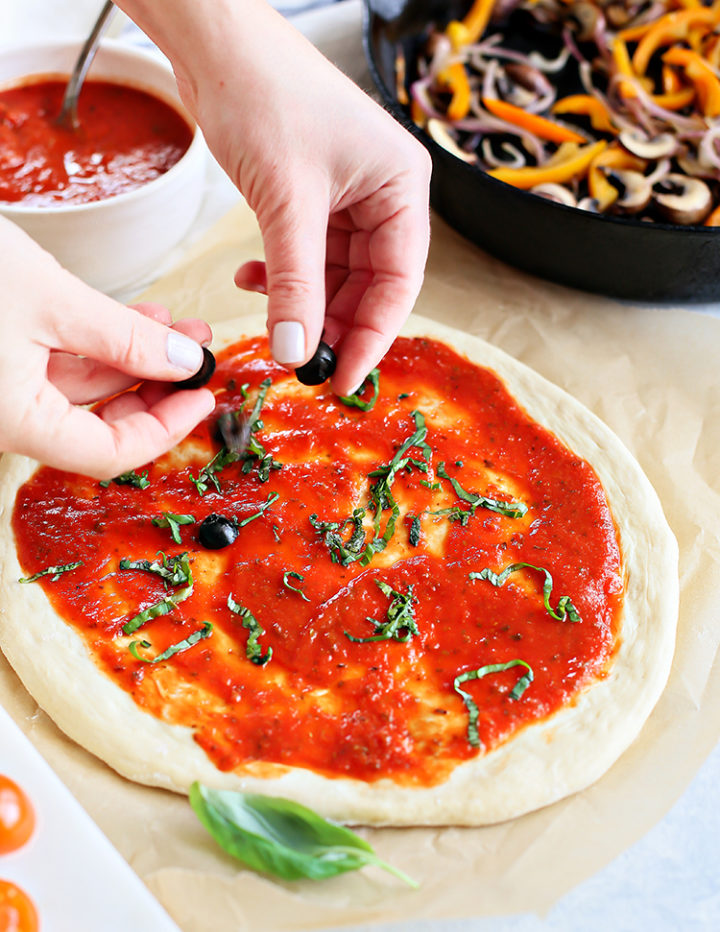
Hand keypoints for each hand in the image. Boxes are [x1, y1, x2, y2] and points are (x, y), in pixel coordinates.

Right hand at [0, 219, 214, 476]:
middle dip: (159, 388)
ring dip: (137, 358)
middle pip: (102, 425)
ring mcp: (1, 386)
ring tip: (183, 325)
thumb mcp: (51, 301)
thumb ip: (123, 338)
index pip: (109, 456)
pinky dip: (103, 343)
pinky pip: (60, 363)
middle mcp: (8, 415)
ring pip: (86, 389)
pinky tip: (140, 318)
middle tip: (201, 351)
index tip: (204, 394)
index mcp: (16, 422)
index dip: (167, 429)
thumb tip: (185, 361)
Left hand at [122, 0, 431, 395]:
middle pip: (368, 285)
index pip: (399, 283)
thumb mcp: (286, 202)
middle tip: (299, 359)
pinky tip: (250, 279)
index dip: (372, 337)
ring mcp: (347, 196)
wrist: (215, 42)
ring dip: (299, 300)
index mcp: (400, 188)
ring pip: (333, 275)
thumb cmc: (264, 94)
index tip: (343, 379)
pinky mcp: (311, 196)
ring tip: (268, 316)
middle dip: (330, 322)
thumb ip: (295, 283)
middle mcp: (382, 195)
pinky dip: (280, 275)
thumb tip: (298, 352)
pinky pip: (305, 255)